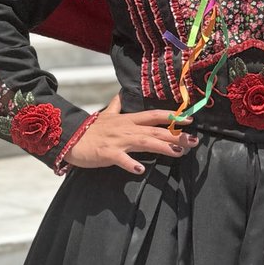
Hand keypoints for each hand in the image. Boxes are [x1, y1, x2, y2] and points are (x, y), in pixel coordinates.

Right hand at [65, 93, 197, 171]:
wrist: (70, 138)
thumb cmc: (90, 130)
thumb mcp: (105, 115)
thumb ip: (116, 106)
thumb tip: (119, 94)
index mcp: (128, 120)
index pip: (154, 116)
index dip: (172, 117)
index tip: (189, 119)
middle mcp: (126, 128)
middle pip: (156, 130)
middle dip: (176, 135)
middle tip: (194, 141)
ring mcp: (118, 141)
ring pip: (144, 142)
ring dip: (162, 147)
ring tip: (178, 152)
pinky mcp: (107, 153)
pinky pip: (121, 159)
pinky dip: (131, 164)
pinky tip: (141, 170)